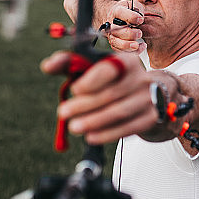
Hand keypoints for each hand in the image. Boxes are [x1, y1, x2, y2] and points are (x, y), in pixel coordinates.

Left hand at [40, 51, 156, 145]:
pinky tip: (91, 137)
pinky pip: (127, 128)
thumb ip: (70, 64)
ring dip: (93, 121)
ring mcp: (149, 99)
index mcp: (126, 61)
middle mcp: (141, 78)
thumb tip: (47, 67)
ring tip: (74, 127)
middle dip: (84, 105)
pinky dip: (107, 134)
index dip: (90, 80)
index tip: (74, 89)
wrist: (151, 97)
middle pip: (111, 93)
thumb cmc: (114, 82)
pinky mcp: (151, 118)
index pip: (109, 68)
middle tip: (63, 112)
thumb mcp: (95, 70)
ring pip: (118, 112)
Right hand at [100, 0, 146, 53]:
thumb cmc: (125, 11)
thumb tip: (141, 18)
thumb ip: (138, 9)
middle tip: (139, 33)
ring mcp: (111, 35)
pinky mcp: (114, 44)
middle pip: (116, 30)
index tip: (140, 20)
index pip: (120, 13)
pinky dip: (130, 51)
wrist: (113, 17)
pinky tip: (140, 47)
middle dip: (129, 33)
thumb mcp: (132, 5)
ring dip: (127, 45)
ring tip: (137, 45)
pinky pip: (120, 50)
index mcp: (116, 11)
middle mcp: (111, 24)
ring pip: (116, 42)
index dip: (131, 17)